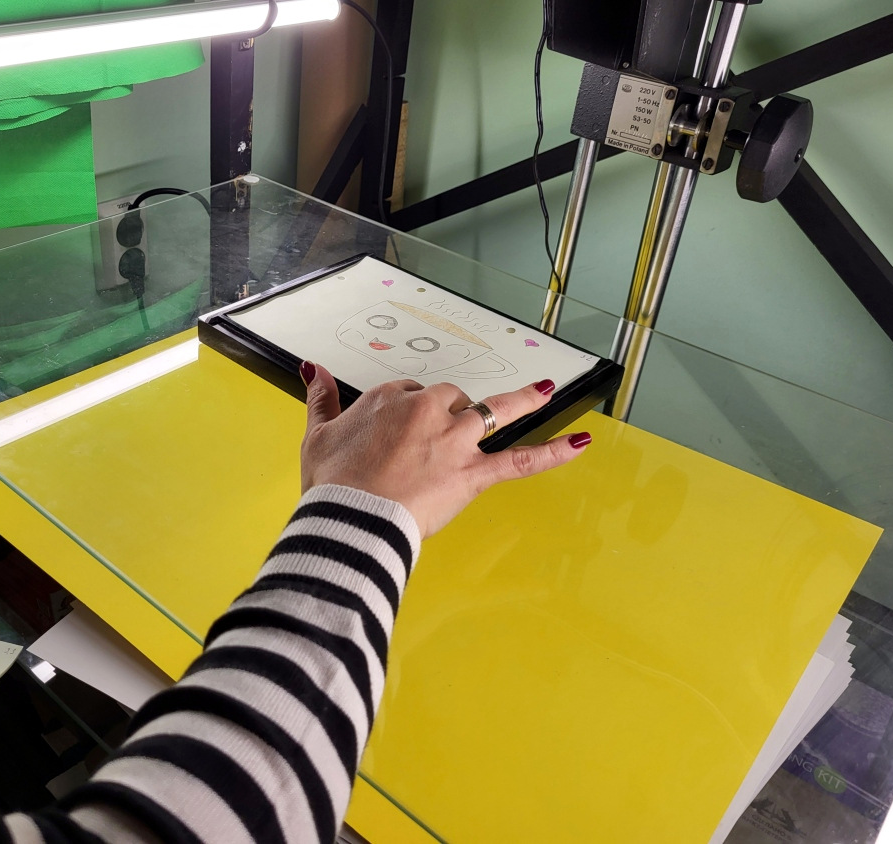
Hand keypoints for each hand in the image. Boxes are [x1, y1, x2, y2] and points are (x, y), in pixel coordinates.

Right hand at [298, 362, 591, 538]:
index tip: (400, 430)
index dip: (408, 413)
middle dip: (451, 412)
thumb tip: (313, 370)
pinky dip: (553, 453)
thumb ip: (319, 398)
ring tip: (545, 391)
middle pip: (450, 398)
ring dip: (522, 401)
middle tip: (441, 437)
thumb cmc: (333, 484)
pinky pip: (521, 460)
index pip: (408, 394)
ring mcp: (453, 440)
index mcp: (388, 400)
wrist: (350, 521)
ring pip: (493, 412)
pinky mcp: (472, 473)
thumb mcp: (317, 436)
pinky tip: (580, 444)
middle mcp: (425, 412)